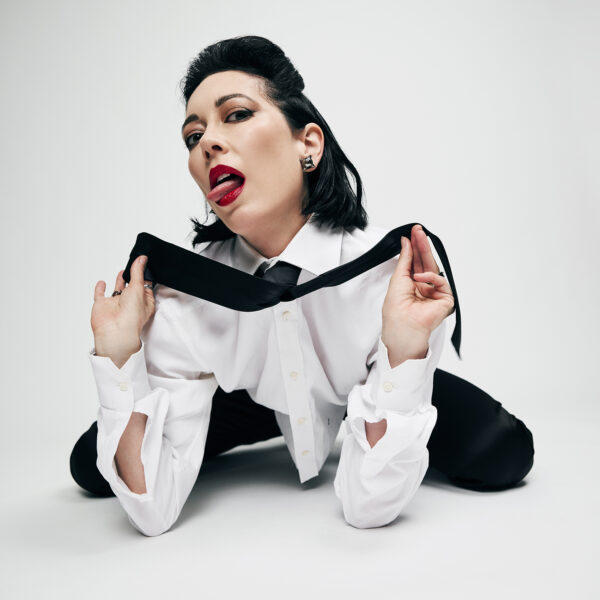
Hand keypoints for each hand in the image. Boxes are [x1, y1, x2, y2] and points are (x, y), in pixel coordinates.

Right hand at [91, 255, 155, 364]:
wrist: (114, 330)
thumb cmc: (131, 316)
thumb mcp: (138, 288)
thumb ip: (138, 272)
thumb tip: (142, 259)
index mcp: (144, 302)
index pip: (146, 286)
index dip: (145, 276)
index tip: (146, 265)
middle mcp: (130, 303)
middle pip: (132, 287)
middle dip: (133, 277)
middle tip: (135, 266)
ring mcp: (116, 304)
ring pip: (118, 290)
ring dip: (120, 281)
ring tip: (123, 272)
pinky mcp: (102, 306)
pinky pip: (100, 295)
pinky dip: (100, 288)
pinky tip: (102, 283)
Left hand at [381, 224, 454, 360]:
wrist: (403, 328)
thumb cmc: (396, 311)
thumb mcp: (398, 279)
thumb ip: (405, 259)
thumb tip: (406, 242)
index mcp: (411, 285)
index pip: (414, 263)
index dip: (414, 248)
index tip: (413, 233)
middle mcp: (423, 288)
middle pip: (424, 262)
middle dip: (421, 245)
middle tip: (419, 230)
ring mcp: (434, 294)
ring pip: (433, 268)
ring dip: (425, 251)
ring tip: (419, 238)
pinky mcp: (445, 299)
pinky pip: (440, 281)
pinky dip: (430, 277)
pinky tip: (420, 277)